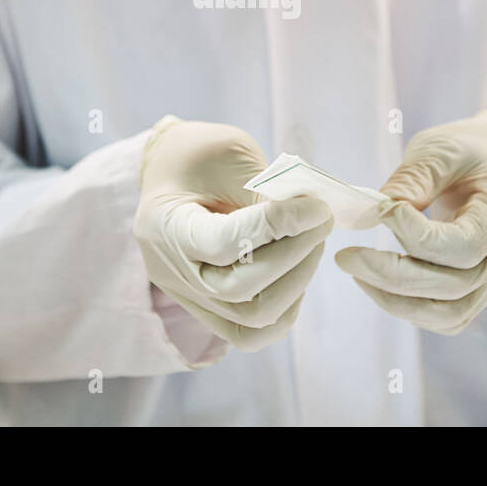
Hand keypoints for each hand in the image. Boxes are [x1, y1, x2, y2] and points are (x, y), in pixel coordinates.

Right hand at [135, 116, 333, 350]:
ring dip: (295, 282)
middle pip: (239, 292)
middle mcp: (171, 271)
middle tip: (321, 221)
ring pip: (250, 320)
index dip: (277, 226)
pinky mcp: (209, 307)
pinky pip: (250, 330)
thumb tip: (310, 220)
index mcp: (165, 226)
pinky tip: (299, 269)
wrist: (169, 172)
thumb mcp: (229, 155)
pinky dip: (284, 306)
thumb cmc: (197, 155)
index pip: (225, 243)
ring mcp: (188, 296)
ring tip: (314, 242)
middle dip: (292, 256)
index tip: (315, 207)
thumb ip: (264, 192)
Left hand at [335, 108, 486, 334]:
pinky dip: (410, 307)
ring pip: (450, 314)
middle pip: (454, 287)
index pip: (463, 245)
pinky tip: (378, 281)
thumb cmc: (473, 149)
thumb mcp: (443, 147)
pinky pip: (447, 315)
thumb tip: (377, 213)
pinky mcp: (480, 288)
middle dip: (393, 275)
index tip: (381, 211)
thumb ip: (414, 178)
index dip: (415, 236)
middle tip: (347, 256)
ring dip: (398, 301)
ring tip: (358, 272)